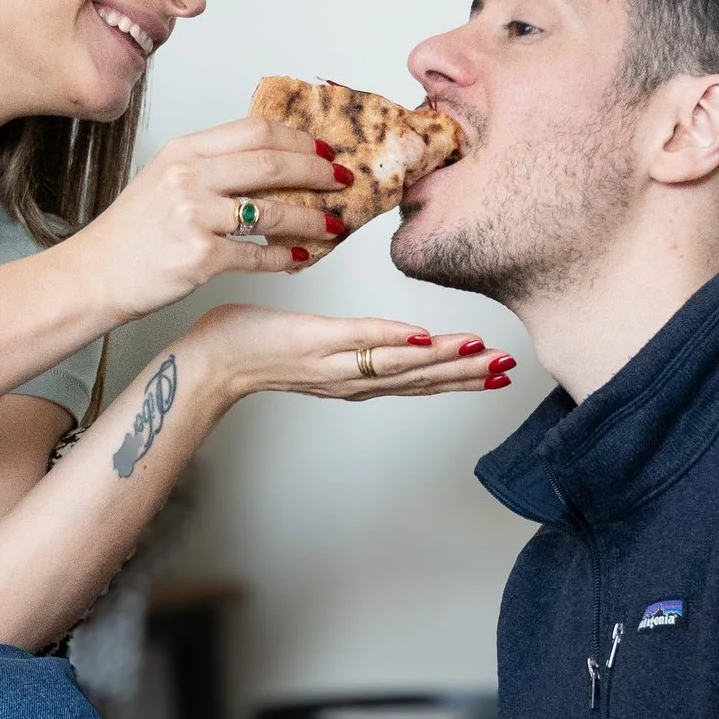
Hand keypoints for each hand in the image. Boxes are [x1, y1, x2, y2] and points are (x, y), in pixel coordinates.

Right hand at [73, 118, 349, 316]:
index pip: (255, 131)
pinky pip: (259, 255)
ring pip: (274, 211)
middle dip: (318, 172)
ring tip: (331, 225)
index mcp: (183, 150)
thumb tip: (266, 162)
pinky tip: (299, 258)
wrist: (92, 276)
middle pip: (273, 163)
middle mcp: (189, 176)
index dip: (298, 139)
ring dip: (311, 219)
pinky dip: (285, 258)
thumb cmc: (128, 235)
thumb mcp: (162, 180)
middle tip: (342, 181)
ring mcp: (195, 216)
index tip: (323, 149)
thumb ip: (208, 165)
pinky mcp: (201, 257)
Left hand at [188, 306, 516, 404]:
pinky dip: (389, 340)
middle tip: (506, 368)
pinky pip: (356, 341)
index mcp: (358, 379)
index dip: (460, 379)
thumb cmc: (260, 348)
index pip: (418, 381)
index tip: (499, 373)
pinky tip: (419, 337)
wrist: (212, 363)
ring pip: (396, 365)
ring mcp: (334, 363)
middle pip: (418, 380)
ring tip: (478, 352)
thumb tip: (389, 338)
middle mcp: (352, 379)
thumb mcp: (320, 348)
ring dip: (440, 360)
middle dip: (465, 374)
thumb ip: (358, 345)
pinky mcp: (311, 343)